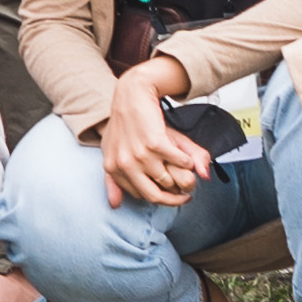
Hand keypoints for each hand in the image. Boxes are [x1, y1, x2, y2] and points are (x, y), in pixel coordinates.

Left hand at [91, 65, 210, 213]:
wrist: (131, 95)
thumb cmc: (124, 125)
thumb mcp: (112, 152)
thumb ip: (113, 181)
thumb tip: (115, 206)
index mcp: (113, 168)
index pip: (141, 196)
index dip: (161, 197)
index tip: (173, 194)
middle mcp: (125, 165)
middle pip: (156, 196)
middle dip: (176, 198)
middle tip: (187, 194)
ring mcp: (140, 155)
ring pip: (170, 180)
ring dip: (183, 178)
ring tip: (187, 171)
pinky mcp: (156, 144)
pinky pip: (181, 162)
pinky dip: (188, 161)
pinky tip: (187, 156)